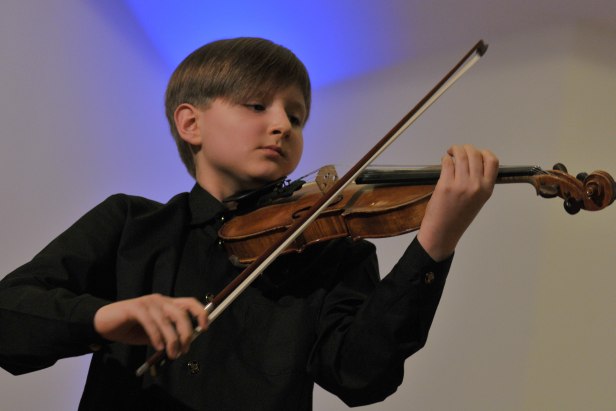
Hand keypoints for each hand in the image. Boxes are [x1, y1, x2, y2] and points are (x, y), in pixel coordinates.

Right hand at [93, 294, 207, 358]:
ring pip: (166, 320)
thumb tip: (185, 344)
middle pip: (181, 313)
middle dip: (186, 333)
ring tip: (173, 354)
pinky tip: (158, 347)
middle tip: (185, 350)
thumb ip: (168, 335)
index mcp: (167, 304)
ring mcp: (147, 302)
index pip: (189, 303)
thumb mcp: (155, 333)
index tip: (205, 328)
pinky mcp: (135, 308)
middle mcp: (160, 300)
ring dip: (172, 340)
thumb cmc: (131, 328)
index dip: (200, 313)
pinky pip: (150, 322)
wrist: (104, 323)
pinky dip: (157, 336)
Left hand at [417, 144, 498, 260]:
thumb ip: (479, 183)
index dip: (484, 152)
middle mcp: (477, 185)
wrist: (443, 231)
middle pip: (475, 154)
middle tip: (459, 151)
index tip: (476, 153)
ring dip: (455, 150)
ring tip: (450, 153)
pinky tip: (444, 160)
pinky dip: (445, 158)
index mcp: (487, 189)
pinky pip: (447, 162)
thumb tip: (473, 162)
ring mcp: (461, 184)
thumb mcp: (478, 200)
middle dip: (466, 148)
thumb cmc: (459, 217)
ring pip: (461, 155)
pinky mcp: (446, 184)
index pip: (493, 161)